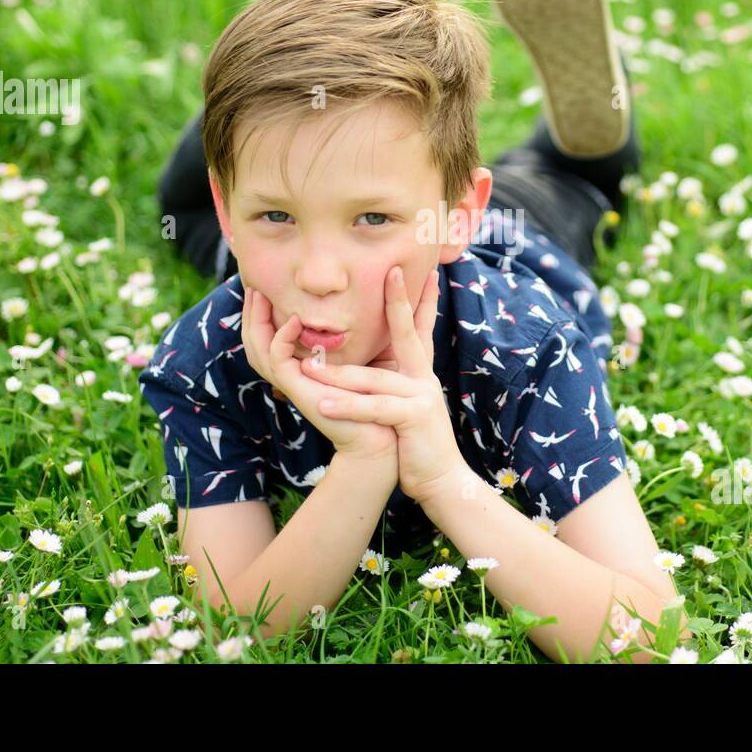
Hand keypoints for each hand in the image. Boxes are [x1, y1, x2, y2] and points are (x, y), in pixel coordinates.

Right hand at [240, 281, 396, 461]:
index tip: (265, 285)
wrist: (380, 438)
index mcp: (299, 368)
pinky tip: (294, 320)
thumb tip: (356, 303)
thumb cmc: (375, 398)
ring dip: (256, 319)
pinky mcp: (300, 390)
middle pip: (253, 341)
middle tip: (252, 285)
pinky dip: (281, 338)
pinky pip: (277, 360)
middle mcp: (290, 375)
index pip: (267, 337)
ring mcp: (293, 383)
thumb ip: (346, 336)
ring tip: (259, 293)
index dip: (261, 313)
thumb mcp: (358, 358)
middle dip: (250, 312)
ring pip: (257, 348)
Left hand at [300, 264, 464, 504]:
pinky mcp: (414, 419)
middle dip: (399, 302)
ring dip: (341, 374)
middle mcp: (423, 379)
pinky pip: (374, 409)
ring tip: (309, 367)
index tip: (424, 271)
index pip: (419, 330)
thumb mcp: (404, 408)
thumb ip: (389, 387)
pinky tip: (322, 405)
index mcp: (419, 374)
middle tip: (392, 271)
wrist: (442, 480)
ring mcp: (421, 397)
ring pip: (375, 379)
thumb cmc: (417, 445)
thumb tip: (367, 371)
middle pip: (409, 333)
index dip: (421, 300)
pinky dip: (347, 407)